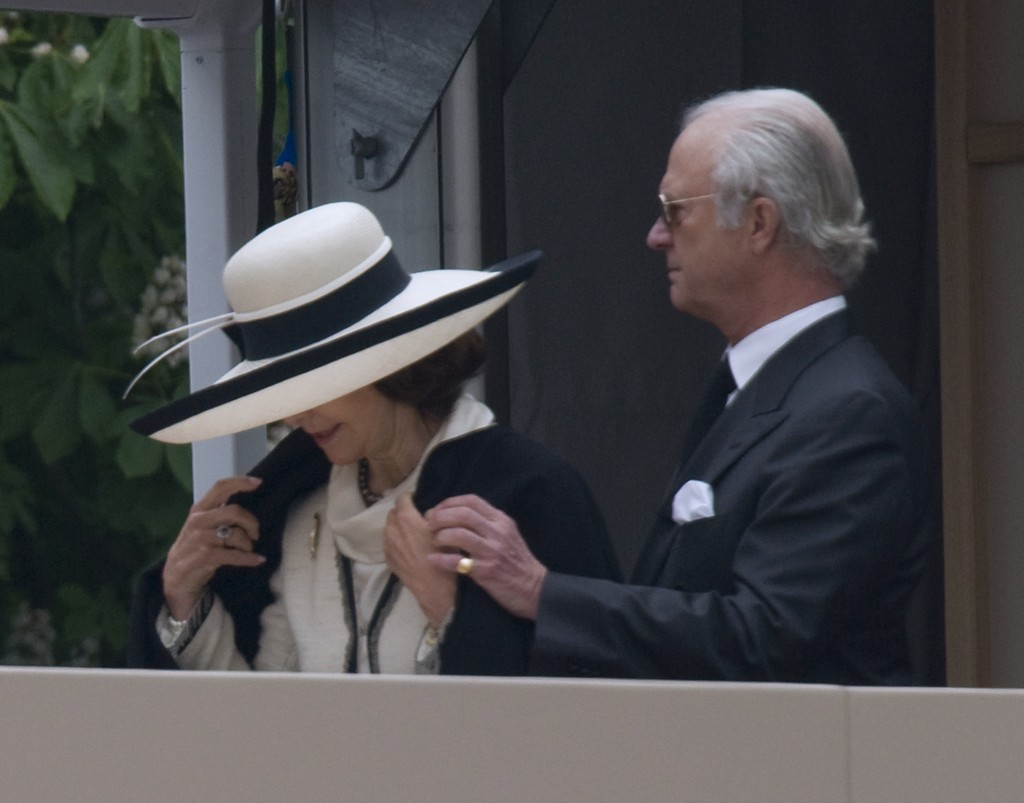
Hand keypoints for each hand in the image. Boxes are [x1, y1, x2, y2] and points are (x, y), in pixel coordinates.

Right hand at [162, 476, 263, 619]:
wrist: (176, 578)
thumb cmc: (194, 548)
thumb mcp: (202, 526)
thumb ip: (218, 512)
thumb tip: (243, 500)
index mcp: (199, 509)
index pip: (220, 487)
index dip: (240, 482)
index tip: (258, 482)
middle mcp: (198, 521)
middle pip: (234, 511)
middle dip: (251, 522)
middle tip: (255, 533)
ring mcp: (200, 539)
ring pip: (236, 534)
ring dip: (248, 544)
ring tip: (248, 550)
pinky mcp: (204, 557)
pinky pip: (235, 555)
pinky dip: (249, 558)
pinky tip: (257, 560)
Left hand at [384, 494, 454, 628]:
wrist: (434, 588)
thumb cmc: (443, 556)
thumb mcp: (443, 530)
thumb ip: (432, 515)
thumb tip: (426, 512)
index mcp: (406, 518)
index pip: (402, 498)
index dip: (410, 497)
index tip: (417, 501)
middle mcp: (392, 529)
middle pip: (393, 512)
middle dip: (403, 512)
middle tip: (416, 517)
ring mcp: (388, 545)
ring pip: (389, 528)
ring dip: (398, 526)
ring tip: (412, 533)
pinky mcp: (388, 558)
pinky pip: (389, 543)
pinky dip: (396, 541)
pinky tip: (408, 547)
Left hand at [427, 495, 546, 620]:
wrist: (534, 589)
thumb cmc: (517, 562)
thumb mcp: (508, 534)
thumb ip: (488, 523)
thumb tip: (459, 514)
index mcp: (501, 521)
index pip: (471, 501)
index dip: (449, 502)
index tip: (436, 510)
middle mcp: (497, 532)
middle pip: (462, 514)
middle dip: (440, 517)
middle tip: (429, 525)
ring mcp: (492, 551)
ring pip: (458, 534)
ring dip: (440, 536)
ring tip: (434, 542)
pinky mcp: (486, 571)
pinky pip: (458, 562)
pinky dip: (441, 559)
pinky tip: (432, 560)